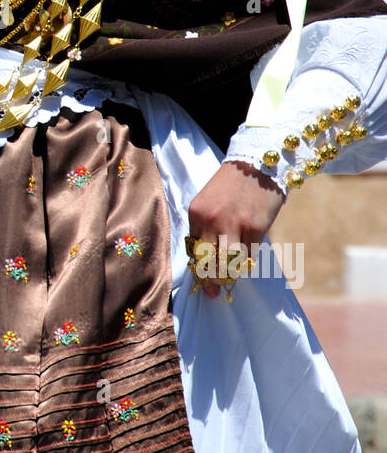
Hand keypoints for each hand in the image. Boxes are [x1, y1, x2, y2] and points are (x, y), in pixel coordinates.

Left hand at [187, 159, 284, 298]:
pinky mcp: (254, 228)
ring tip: (231, 276)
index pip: (193, 250)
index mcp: (196, 213)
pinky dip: (246, 261)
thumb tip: (209, 260)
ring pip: (226, 264)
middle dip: (211, 279)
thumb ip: (207, 227)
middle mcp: (211, 221)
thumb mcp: (210, 201)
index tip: (204, 282)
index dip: (199, 268)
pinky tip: (247, 256)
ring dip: (228, 275)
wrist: (259, 162)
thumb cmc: (234, 185)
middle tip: (215, 289)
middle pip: (206, 262)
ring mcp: (233, 225)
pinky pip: (247, 256)